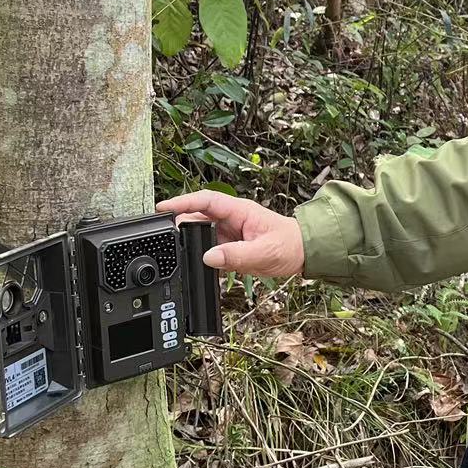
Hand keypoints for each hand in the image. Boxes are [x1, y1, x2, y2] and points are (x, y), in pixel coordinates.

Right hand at [157, 190, 305, 277]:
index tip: (163, 208)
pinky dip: (201, 256)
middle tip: (167, 239)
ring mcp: (230, 232)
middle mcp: (231, 218)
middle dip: (180, 225)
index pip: (205, 200)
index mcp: (239, 210)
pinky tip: (196, 266)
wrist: (304, 254)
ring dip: (191, 243)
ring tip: (180, 254)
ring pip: (201, 234)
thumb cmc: (290, 245)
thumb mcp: (264, 252)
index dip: (182, 202)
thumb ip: (236, 255)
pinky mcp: (230, 246)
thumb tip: (209, 257)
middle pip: (197, 216)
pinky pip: (209, 248)